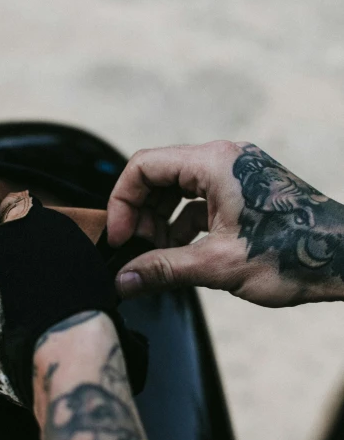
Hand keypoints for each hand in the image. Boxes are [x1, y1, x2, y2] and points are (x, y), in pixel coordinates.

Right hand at [107, 141, 343, 306]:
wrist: (343, 259)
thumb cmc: (291, 255)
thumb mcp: (218, 265)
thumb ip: (163, 269)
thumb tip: (122, 279)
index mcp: (215, 163)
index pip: (144, 166)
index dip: (122, 203)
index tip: (118, 239)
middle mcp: (224, 159)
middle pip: (158, 176)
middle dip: (140, 214)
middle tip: (136, 251)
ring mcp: (235, 174)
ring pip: (177, 189)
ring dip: (160, 221)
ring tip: (157, 255)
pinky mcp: (244, 191)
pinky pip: (199, 200)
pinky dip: (182, 223)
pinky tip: (180, 252)